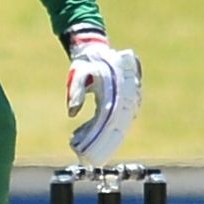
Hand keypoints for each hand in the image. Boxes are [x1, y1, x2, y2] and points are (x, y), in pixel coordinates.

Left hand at [66, 39, 141, 164]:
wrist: (96, 49)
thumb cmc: (85, 63)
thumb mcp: (77, 75)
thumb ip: (75, 92)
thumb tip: (72, 113)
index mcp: (115, 85)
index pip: (110, 114)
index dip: (101, 131)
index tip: (93, 143)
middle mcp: (127, 91)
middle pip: (120, 121)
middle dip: (109, 139)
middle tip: (97, 154)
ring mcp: (131, 93)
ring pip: (125, 119)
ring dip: (114, 134)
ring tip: (101, 150)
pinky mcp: (130, 96)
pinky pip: (127, 115)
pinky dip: (117, 127)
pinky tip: (105, 138)